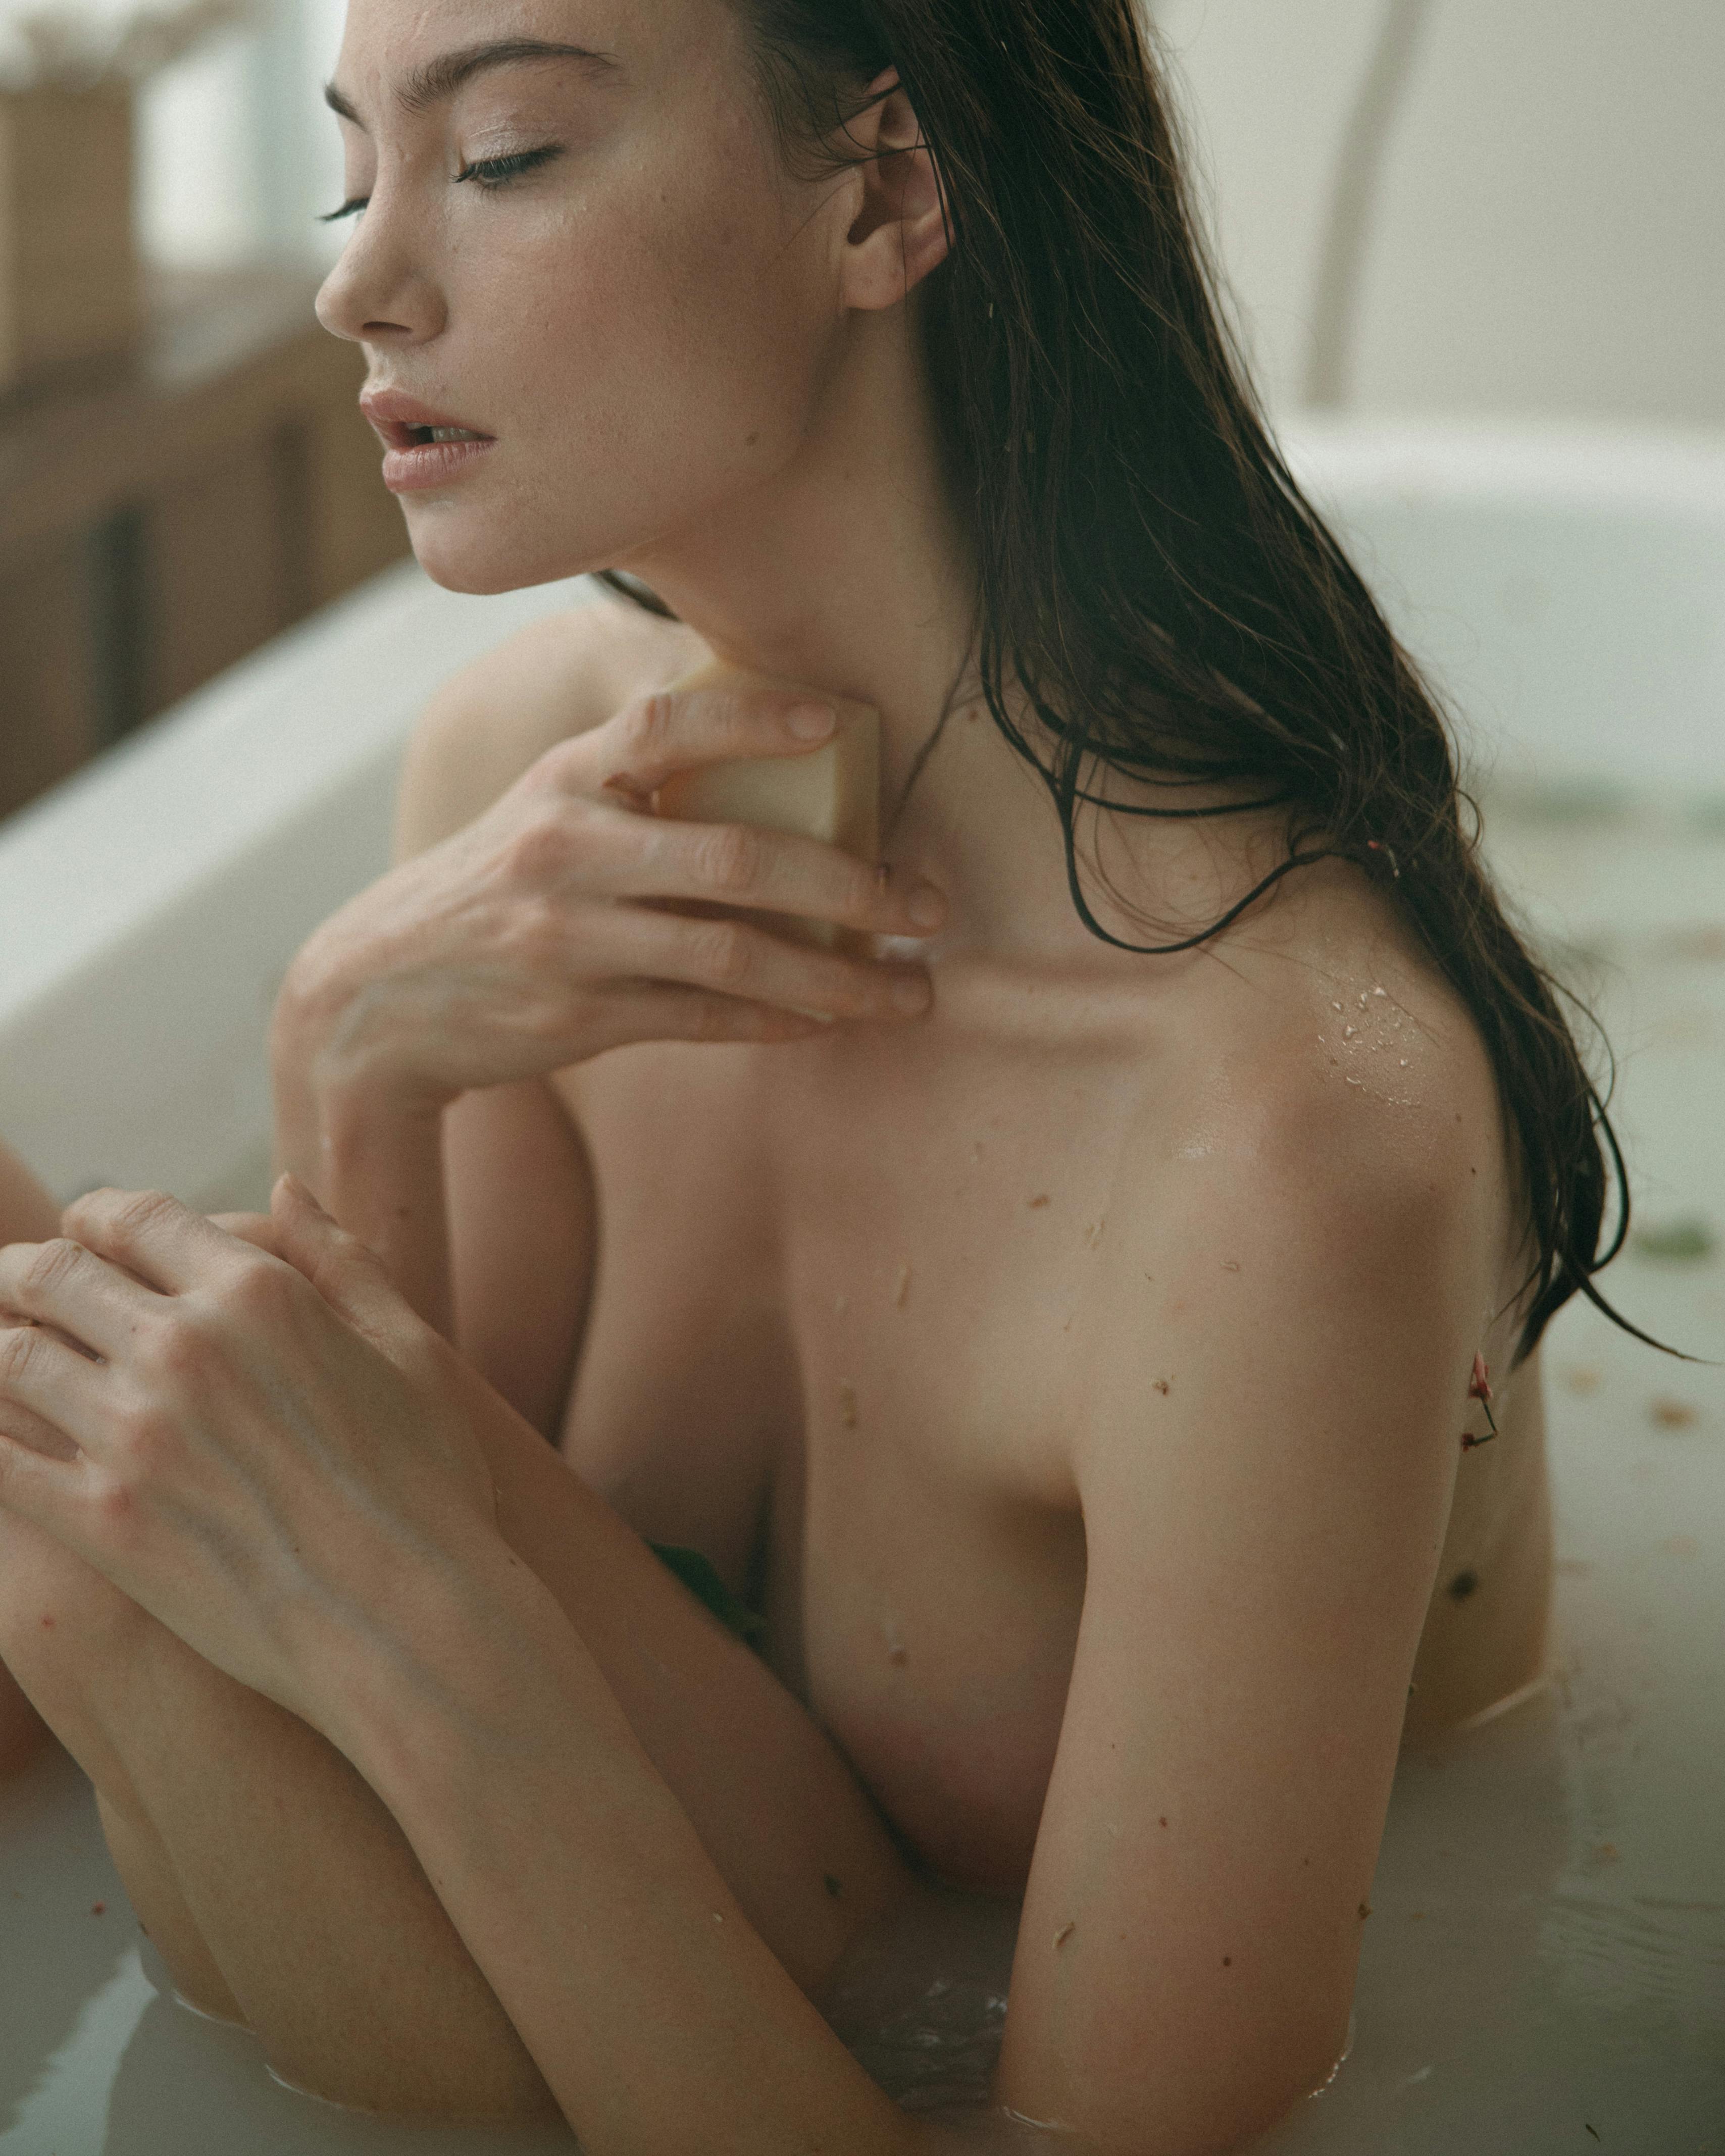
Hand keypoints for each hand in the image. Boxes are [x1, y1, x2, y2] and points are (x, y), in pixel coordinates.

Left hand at [0, 1178, 498, 1729]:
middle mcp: (184, 1348)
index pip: (136, 1217)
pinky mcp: (99, 1522)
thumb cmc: (428, 1487)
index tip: (83, 1232)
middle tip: (15, 1287)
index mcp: (259, 1293)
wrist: (407, 1621)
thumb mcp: (407, 1351)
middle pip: (52, 1274)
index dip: (95, 1216)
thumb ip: (342, 1260)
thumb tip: (285, 1189)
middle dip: (20, 1271)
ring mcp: (134, 1435)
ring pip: (8, 1357)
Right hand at [275, 675, 946, 1113]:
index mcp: (562, 781)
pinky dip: (777, 1020)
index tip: (836, 721)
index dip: (753, 718)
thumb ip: (633, 787)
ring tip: (912, 991)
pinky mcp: (578, 1017)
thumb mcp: (542, 812)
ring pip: (734, 954)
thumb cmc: (492, 890)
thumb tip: (778, 765)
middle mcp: (565, 851)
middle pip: (734, 858)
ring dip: (838, 978)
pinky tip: (831, 1021)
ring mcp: (571, 939)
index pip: (662, 724)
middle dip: (850, 884)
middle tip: (928, 904)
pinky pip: (704, 1017)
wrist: (373, 999)